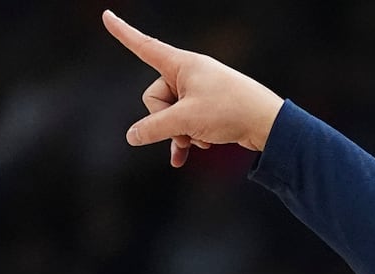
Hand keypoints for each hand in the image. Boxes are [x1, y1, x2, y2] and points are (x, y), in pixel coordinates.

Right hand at [102, 9, 284, 167]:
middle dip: (166, 120)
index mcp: (181, 64)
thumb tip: (132, 136)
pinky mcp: (210, 109)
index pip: (143, 46)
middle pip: (155, 97)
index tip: (106, 15)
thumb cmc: (229, 112)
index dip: (123, 32)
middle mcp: (190, 74)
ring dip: (181, 132)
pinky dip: (188, 138)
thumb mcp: (186, 120)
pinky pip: (187, 123)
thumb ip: (154, 128)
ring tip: (201, 141)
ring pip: (172, 115)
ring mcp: (200, 91)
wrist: (269, 124)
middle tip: (188, 130)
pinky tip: (186, 157)